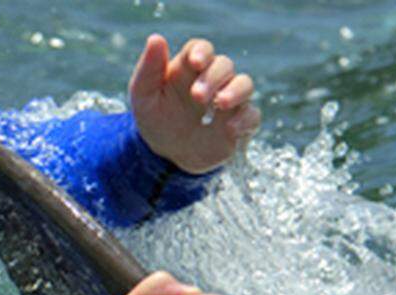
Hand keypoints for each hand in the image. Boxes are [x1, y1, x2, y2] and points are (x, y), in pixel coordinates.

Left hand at [129, 35, 260, 174]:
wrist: (167, 155)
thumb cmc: (155, 120)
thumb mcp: (143, 97)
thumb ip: (148, 69)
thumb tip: (155, 38)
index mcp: (188, 69)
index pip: (201, 49)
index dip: (202, 52)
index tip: (195, 62)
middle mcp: (212, 80)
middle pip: (224, 65)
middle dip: (213, 77)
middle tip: (197, 96)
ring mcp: (228, 101)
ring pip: (245, 84)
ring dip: (236, 91)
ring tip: (220, 103)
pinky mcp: (239, 124)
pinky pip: (252, 116)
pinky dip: (245, 120)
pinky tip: (230, 129)